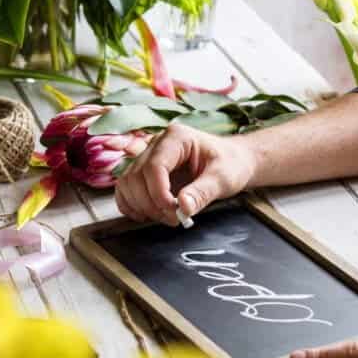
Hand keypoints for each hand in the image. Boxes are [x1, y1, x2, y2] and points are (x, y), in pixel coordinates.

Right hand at [114, 123, 256, 224]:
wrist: (232, 162)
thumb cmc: (230, 164)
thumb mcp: (224, 178)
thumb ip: (203, 192)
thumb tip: (183, 207)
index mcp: (176, 138)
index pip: (154, 165)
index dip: (158, 192)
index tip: (172, 211)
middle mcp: (156, 144)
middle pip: (136, 176)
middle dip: (150, 203)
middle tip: (174, 219)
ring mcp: (146, 157)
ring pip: (126, 183)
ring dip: (140, 206)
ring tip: (165, 217)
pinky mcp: (142, 172)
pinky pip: (124, 189)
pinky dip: (130, 205)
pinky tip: (146, 215)